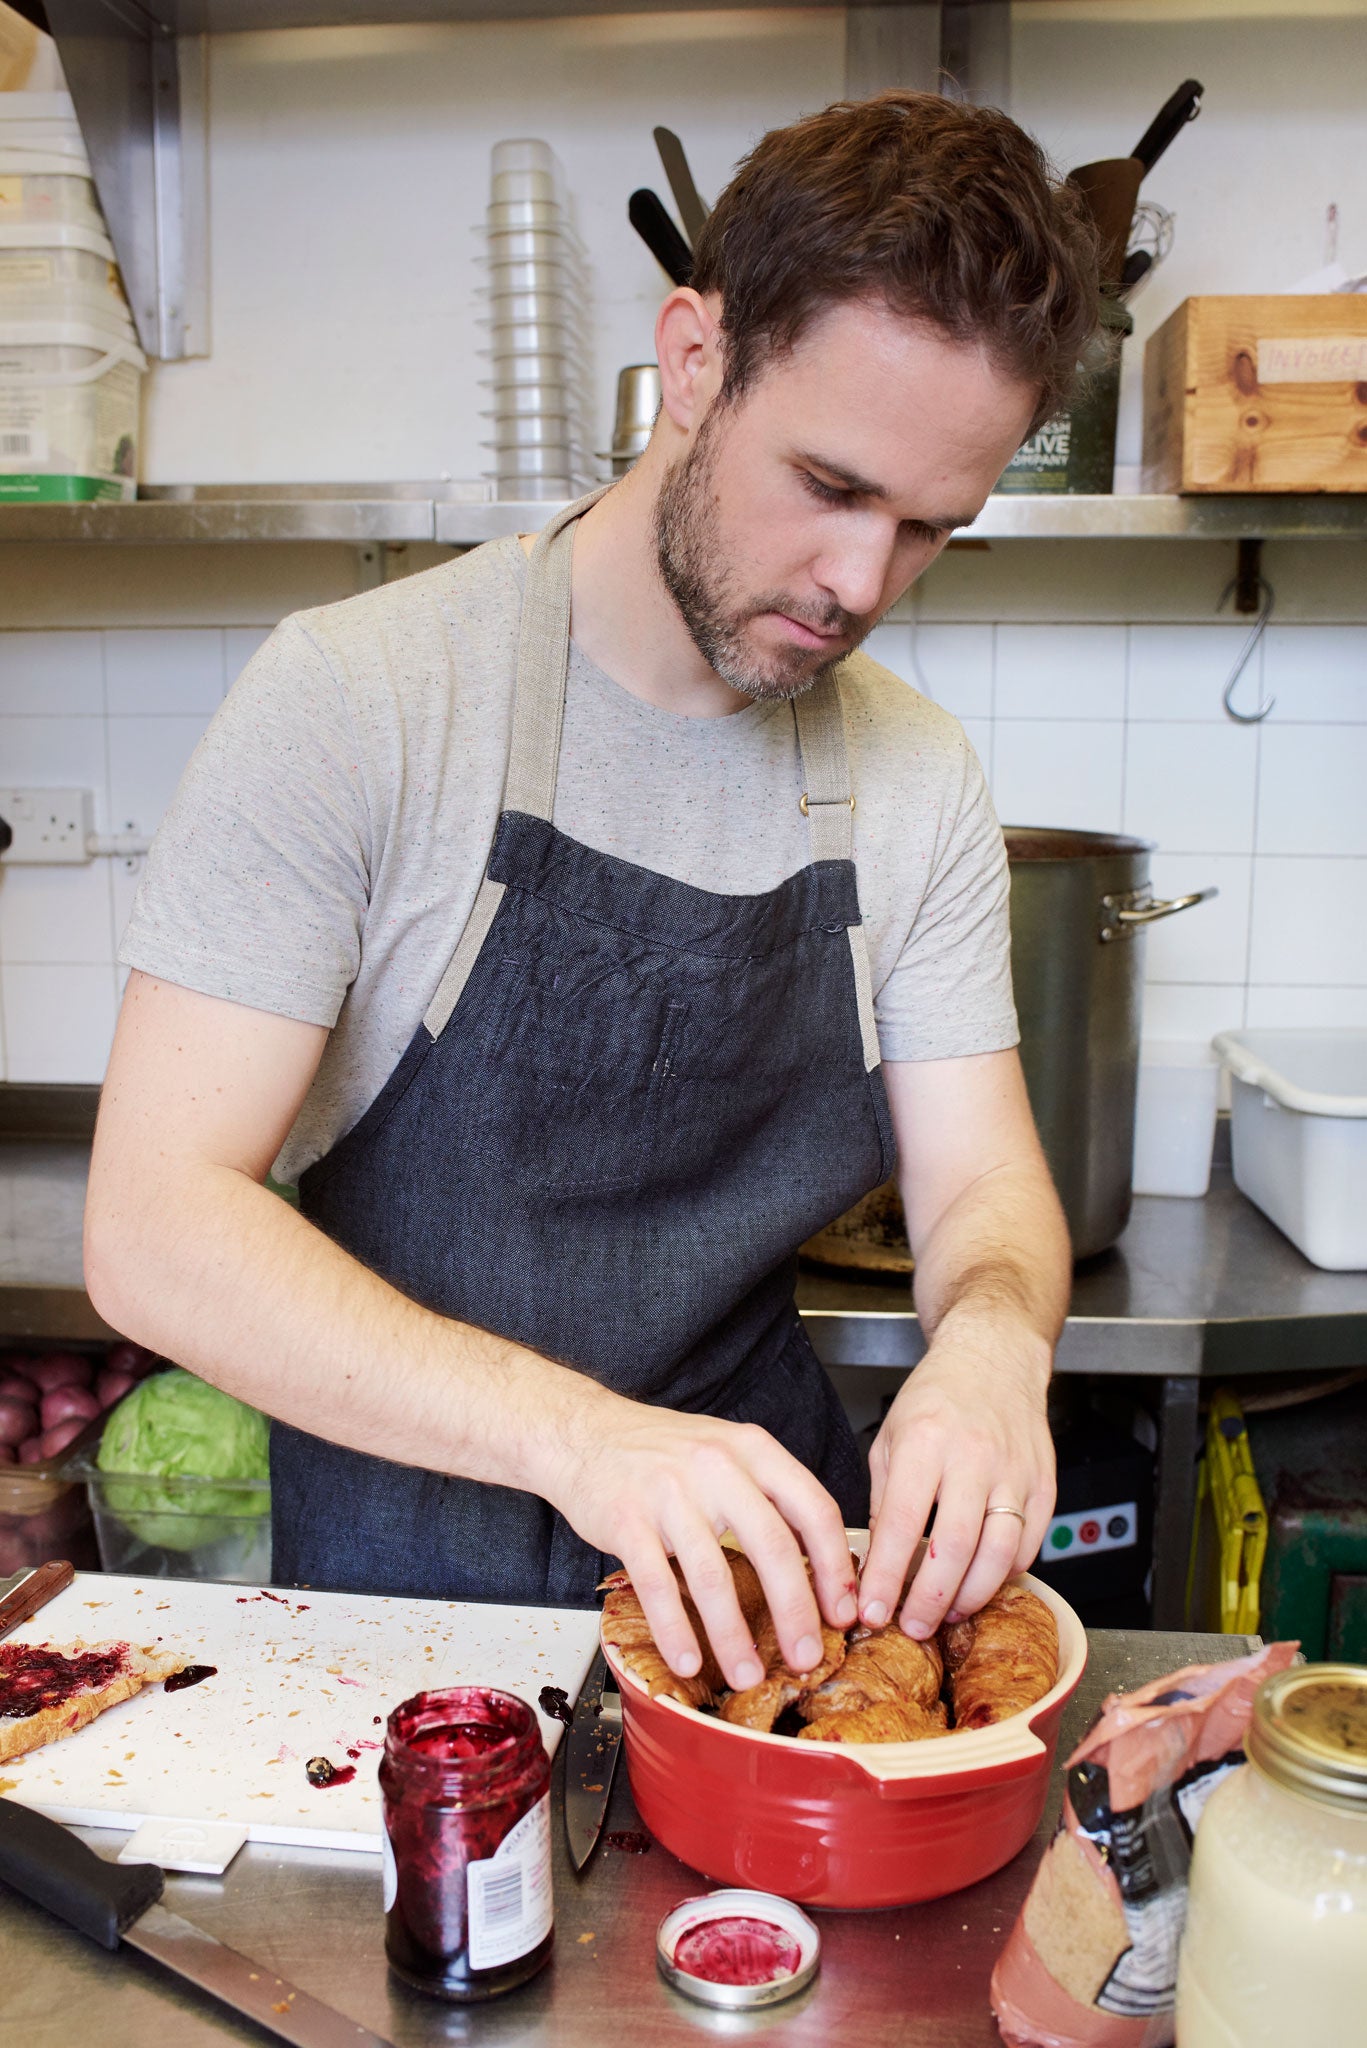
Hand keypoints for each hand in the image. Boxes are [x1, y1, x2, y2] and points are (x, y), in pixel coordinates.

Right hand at [546, 1391, 857, 1692]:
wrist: (586, 1431)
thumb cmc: (663, 1450)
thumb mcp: (728, 1450)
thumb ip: (770, 1494)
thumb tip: (819, 1563)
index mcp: (753, 1449)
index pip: (814, 1509)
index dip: (834, 1567)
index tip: (843, 1611)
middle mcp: (717, 1466)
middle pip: (773, 1547)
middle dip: (796, 1612)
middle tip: (806, 1657)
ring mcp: (669, 1493)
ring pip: (714, 1576)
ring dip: (734, 1636)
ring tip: (748, 1674)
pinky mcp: (627, 1520)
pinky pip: (658, 1585)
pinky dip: (675, 1631)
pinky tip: (689, 1660)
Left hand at [858, 1319, 1054, 1639]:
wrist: (995, 1358)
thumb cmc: (937, 1397)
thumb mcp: (889, 1436)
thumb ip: (883, 1497)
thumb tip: (876, 1561)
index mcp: (923, 1440)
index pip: (901, 1522)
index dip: (886, 1575)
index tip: (872, 1610)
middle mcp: (972, 1456)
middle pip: (955, 1546)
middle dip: (930, 1598)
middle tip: (912, 1627)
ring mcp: (1014, 1471)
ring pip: (999, 1551)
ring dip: (972, 1594)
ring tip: (948, 1613)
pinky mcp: (1044, 1483)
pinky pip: (1030, 1543)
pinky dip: (1007, 1573)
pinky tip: (982, 1582)